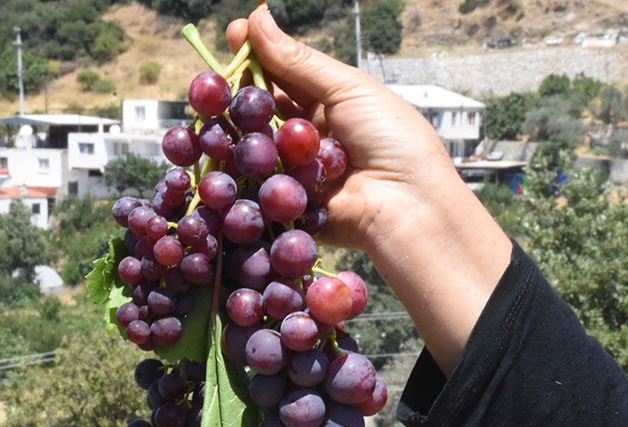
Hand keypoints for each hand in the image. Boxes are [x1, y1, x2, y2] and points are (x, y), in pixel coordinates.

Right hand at [225, 10, 458, 255]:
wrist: (409, 206)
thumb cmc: (393, 141)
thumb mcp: (349, 89)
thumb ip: (299, 61)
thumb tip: (259, 18)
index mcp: (329, 103)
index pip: (284, 72)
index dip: (258, 53)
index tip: (235, 33)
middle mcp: (309, 135)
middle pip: (264, 107)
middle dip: (241, 89)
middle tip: (218, 76)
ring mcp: (296, 169)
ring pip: (254, 144)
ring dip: (239, 127)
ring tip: (220, 112)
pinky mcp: (287, 202)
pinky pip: (257, 184)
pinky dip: (244, 169)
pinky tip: (227, 152)